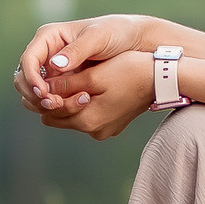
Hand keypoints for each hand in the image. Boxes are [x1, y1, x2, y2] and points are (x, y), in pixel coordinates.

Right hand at [13, 14, 147, 110]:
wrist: (135, 43)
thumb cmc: (117, 33)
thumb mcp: (99, 37)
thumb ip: (78, 50)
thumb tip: (55, 64)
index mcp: (49, 37)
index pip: (28, 59)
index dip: (31, 78)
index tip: (44, 92)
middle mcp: (46, 53)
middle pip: (24, 77)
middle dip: (34, 93)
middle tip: (53, 104)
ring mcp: (53, 69)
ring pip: (33, 91)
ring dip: (41, 102)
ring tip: (59, 107)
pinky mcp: (62, 83)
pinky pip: (49, 97)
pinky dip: (53, 105)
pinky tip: (66, 108)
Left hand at [30, 50, 154, 140]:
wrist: (162, 77)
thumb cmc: (130, 71)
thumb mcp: (94, 76)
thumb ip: (66, 85)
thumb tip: (42, 88)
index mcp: (88, 121)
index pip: (49, 114)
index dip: (45, 96)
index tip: (48, 76)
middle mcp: (95, 131)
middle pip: (60, 118)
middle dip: (57, 99)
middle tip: (59, 77)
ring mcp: (105, 130)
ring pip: (75, 117)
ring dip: (71, 101)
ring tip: (76, 79)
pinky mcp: (113, 124)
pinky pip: (90, 116)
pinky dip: (86, 104)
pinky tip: (91, 86)